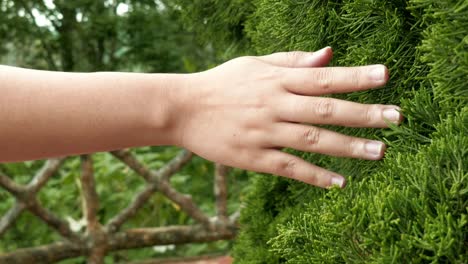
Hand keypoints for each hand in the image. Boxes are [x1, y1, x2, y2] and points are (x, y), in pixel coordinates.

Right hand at [173, 47, 401, 187]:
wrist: (182, 108)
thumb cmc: (222, 83)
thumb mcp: (256, 64)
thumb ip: (294, 62)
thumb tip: (331, 55)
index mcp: (275, 80)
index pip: (322, 77)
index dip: (354, 76)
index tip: (385, 76)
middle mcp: (273, 105)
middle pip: (324, 109)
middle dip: (362, 114)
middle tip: (396, 118)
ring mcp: (263, 132)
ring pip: (311, 140)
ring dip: (347, 147)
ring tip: (379, 151)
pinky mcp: (252, 157)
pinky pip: (288, 167)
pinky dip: (315, 176)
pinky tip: (339, 182)